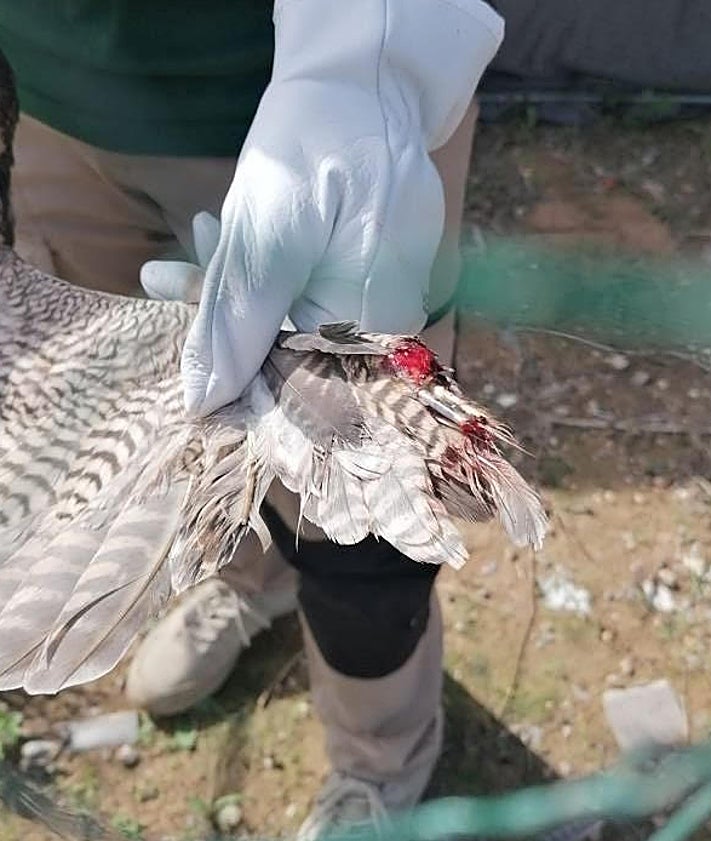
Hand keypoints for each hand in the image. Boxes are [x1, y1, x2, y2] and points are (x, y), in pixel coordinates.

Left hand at [166, 0, 501, 415]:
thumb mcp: (267, 236)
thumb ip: (238, 321)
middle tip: (176, 277)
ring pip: (295, 311)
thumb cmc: (318, 145)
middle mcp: (393, 315)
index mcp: (381, 318)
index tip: (191, 339)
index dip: (239, 362)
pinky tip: (231, 227)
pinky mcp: (376, 264)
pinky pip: (312, 282)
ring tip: (208, 231)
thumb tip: (202, 403)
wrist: (361, 80)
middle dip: (233, 309)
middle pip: (294, 343)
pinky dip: (268, 262)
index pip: (300, 375)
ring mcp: (388, 288)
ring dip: (243, 280)